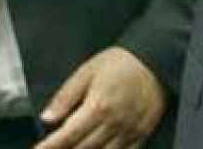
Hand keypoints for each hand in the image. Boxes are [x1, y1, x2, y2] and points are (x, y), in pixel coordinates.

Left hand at [36, 47, 166, 148]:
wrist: (155, 61)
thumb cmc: (120, 63)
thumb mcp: (86, 72)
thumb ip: (65, 97)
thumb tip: (47, 117)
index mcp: (97, 107)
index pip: (67, 135)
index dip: (49, 146)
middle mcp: (113, 124)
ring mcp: (128, 133)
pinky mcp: (141, 135)